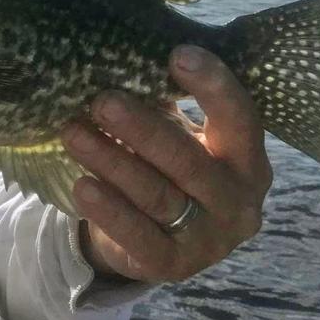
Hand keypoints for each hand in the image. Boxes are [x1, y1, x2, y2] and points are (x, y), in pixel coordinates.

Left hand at [62, 45, 272, 282]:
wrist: (157, 236)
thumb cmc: (169, 165)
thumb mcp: (177, 132)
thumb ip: (163, 102)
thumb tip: (121, 54)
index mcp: (246, 157)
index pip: (239, 118)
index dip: (213, 86)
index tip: (177, 54)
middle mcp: (238, 201)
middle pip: (188, 160)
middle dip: (142, 128)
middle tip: (101, 101)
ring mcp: (210, 239)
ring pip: (157, 195)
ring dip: (111, 161)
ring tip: (72, 133)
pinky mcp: (174, 266)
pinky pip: (139, 237)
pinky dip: (109, 211)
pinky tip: (82, 186)